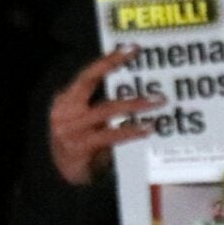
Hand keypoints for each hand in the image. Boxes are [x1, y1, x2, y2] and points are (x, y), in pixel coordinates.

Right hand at [47, 46, 157, 186]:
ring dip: (134, 104)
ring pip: (105, 109)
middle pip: (87, 80)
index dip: (107, 59)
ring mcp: (70, 129)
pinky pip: (110, 135)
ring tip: (158, 100)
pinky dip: (131, 130)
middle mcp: (65, 110)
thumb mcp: (89, 119)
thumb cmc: (83, 143)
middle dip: (111, 64)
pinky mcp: (80, 147)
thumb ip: (104, 104)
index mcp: (66, 99)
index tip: (131, 48)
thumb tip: (140, 88)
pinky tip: (147, 127)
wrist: (65, 177)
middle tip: (138, 56)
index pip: (87, 73)